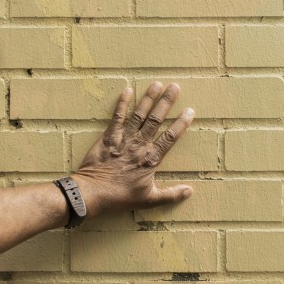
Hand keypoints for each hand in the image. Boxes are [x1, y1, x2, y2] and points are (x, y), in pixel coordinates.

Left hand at [72, 81, 193, 216]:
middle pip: (156, 120)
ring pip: (139, 115)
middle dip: (166, 102)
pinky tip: (127, 90)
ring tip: (156, 84)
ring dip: (148, 98)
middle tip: (175, 87)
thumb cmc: (121, 197)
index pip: (170, 138)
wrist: (92, 194)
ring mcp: (124, 139)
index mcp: (151, 159)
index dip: (181, 124)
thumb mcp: (149, 200)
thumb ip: (171, 194)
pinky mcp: (108, 137)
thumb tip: (190, 190)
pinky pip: (117, 117)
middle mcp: (139, 145)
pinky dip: (122, 103)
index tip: (190, 111)